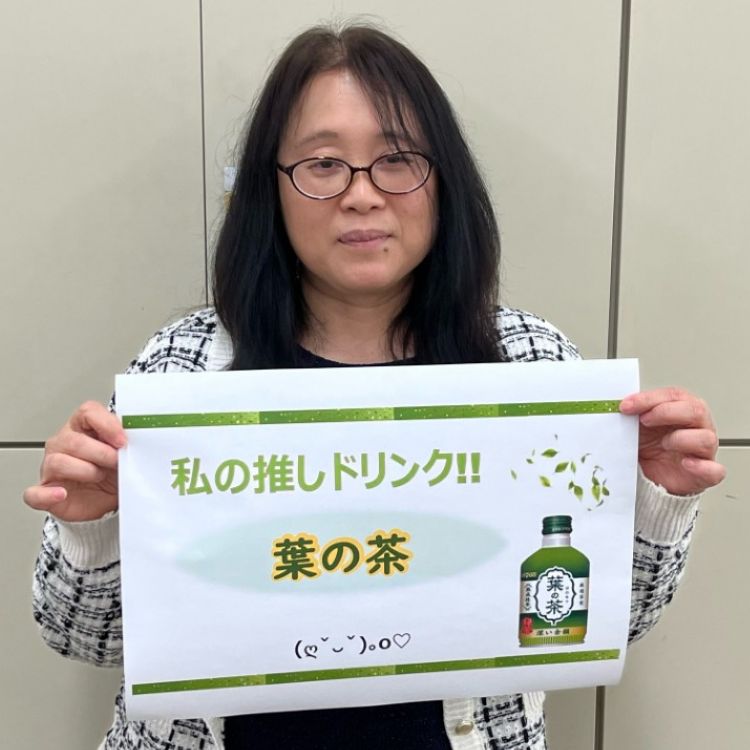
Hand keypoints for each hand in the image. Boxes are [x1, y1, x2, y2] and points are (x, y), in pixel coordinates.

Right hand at [23, 401, 125, 521]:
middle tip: (117, 462)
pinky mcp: (45, 491)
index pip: (88, 412)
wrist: (106, 502)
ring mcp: (51, 467)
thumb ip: (127, 442)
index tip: (123, 440)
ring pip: (58, 462)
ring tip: (99, 476)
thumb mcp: (124, 454)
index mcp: (83, 427)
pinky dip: (48, 494)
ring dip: (85, 471)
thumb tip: (138, 437)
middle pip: (74, 440)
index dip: (106, 424)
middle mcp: (63, 443)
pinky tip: (62, 493)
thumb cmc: (111, 473)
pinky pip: (35, 493)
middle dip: (101, 453)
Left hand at [620, 387, 724, 495]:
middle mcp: (696, 428)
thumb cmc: (647, 449)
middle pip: (696, 410)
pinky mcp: (704, 475)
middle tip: (644, 420)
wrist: (649, 479)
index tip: (626, 405)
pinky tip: (686, 463)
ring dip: (681, 439)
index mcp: (681, 411)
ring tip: (663, 444)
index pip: (674, 395)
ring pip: (706, 438)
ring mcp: (703, 452)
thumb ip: (631, 415)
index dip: (650, 398)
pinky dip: (702, 466)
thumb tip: (612, 405)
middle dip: (666, 412)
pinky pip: (714, 470)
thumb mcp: (636, 428)